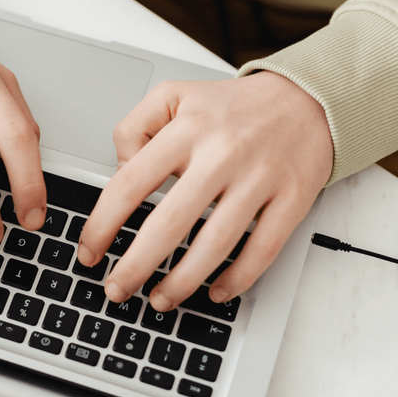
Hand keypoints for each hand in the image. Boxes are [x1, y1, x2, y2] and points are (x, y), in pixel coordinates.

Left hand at [77, 72, 331, 310]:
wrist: (307, 97)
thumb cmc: (233, 107)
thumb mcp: (173, 96)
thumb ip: (134, 127)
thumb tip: (119, 170)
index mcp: (186, 130)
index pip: (130, 184)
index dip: (102, 225)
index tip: (89, 252)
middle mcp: (221, 154)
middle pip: (168, 224)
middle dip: (135, 266)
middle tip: (117, 289)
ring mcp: (259, 178)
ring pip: (215, 244)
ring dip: (182, 281)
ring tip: (159, 300)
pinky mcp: (293, 198)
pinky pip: (263, 249)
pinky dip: (237, 278)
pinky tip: (215, 291)